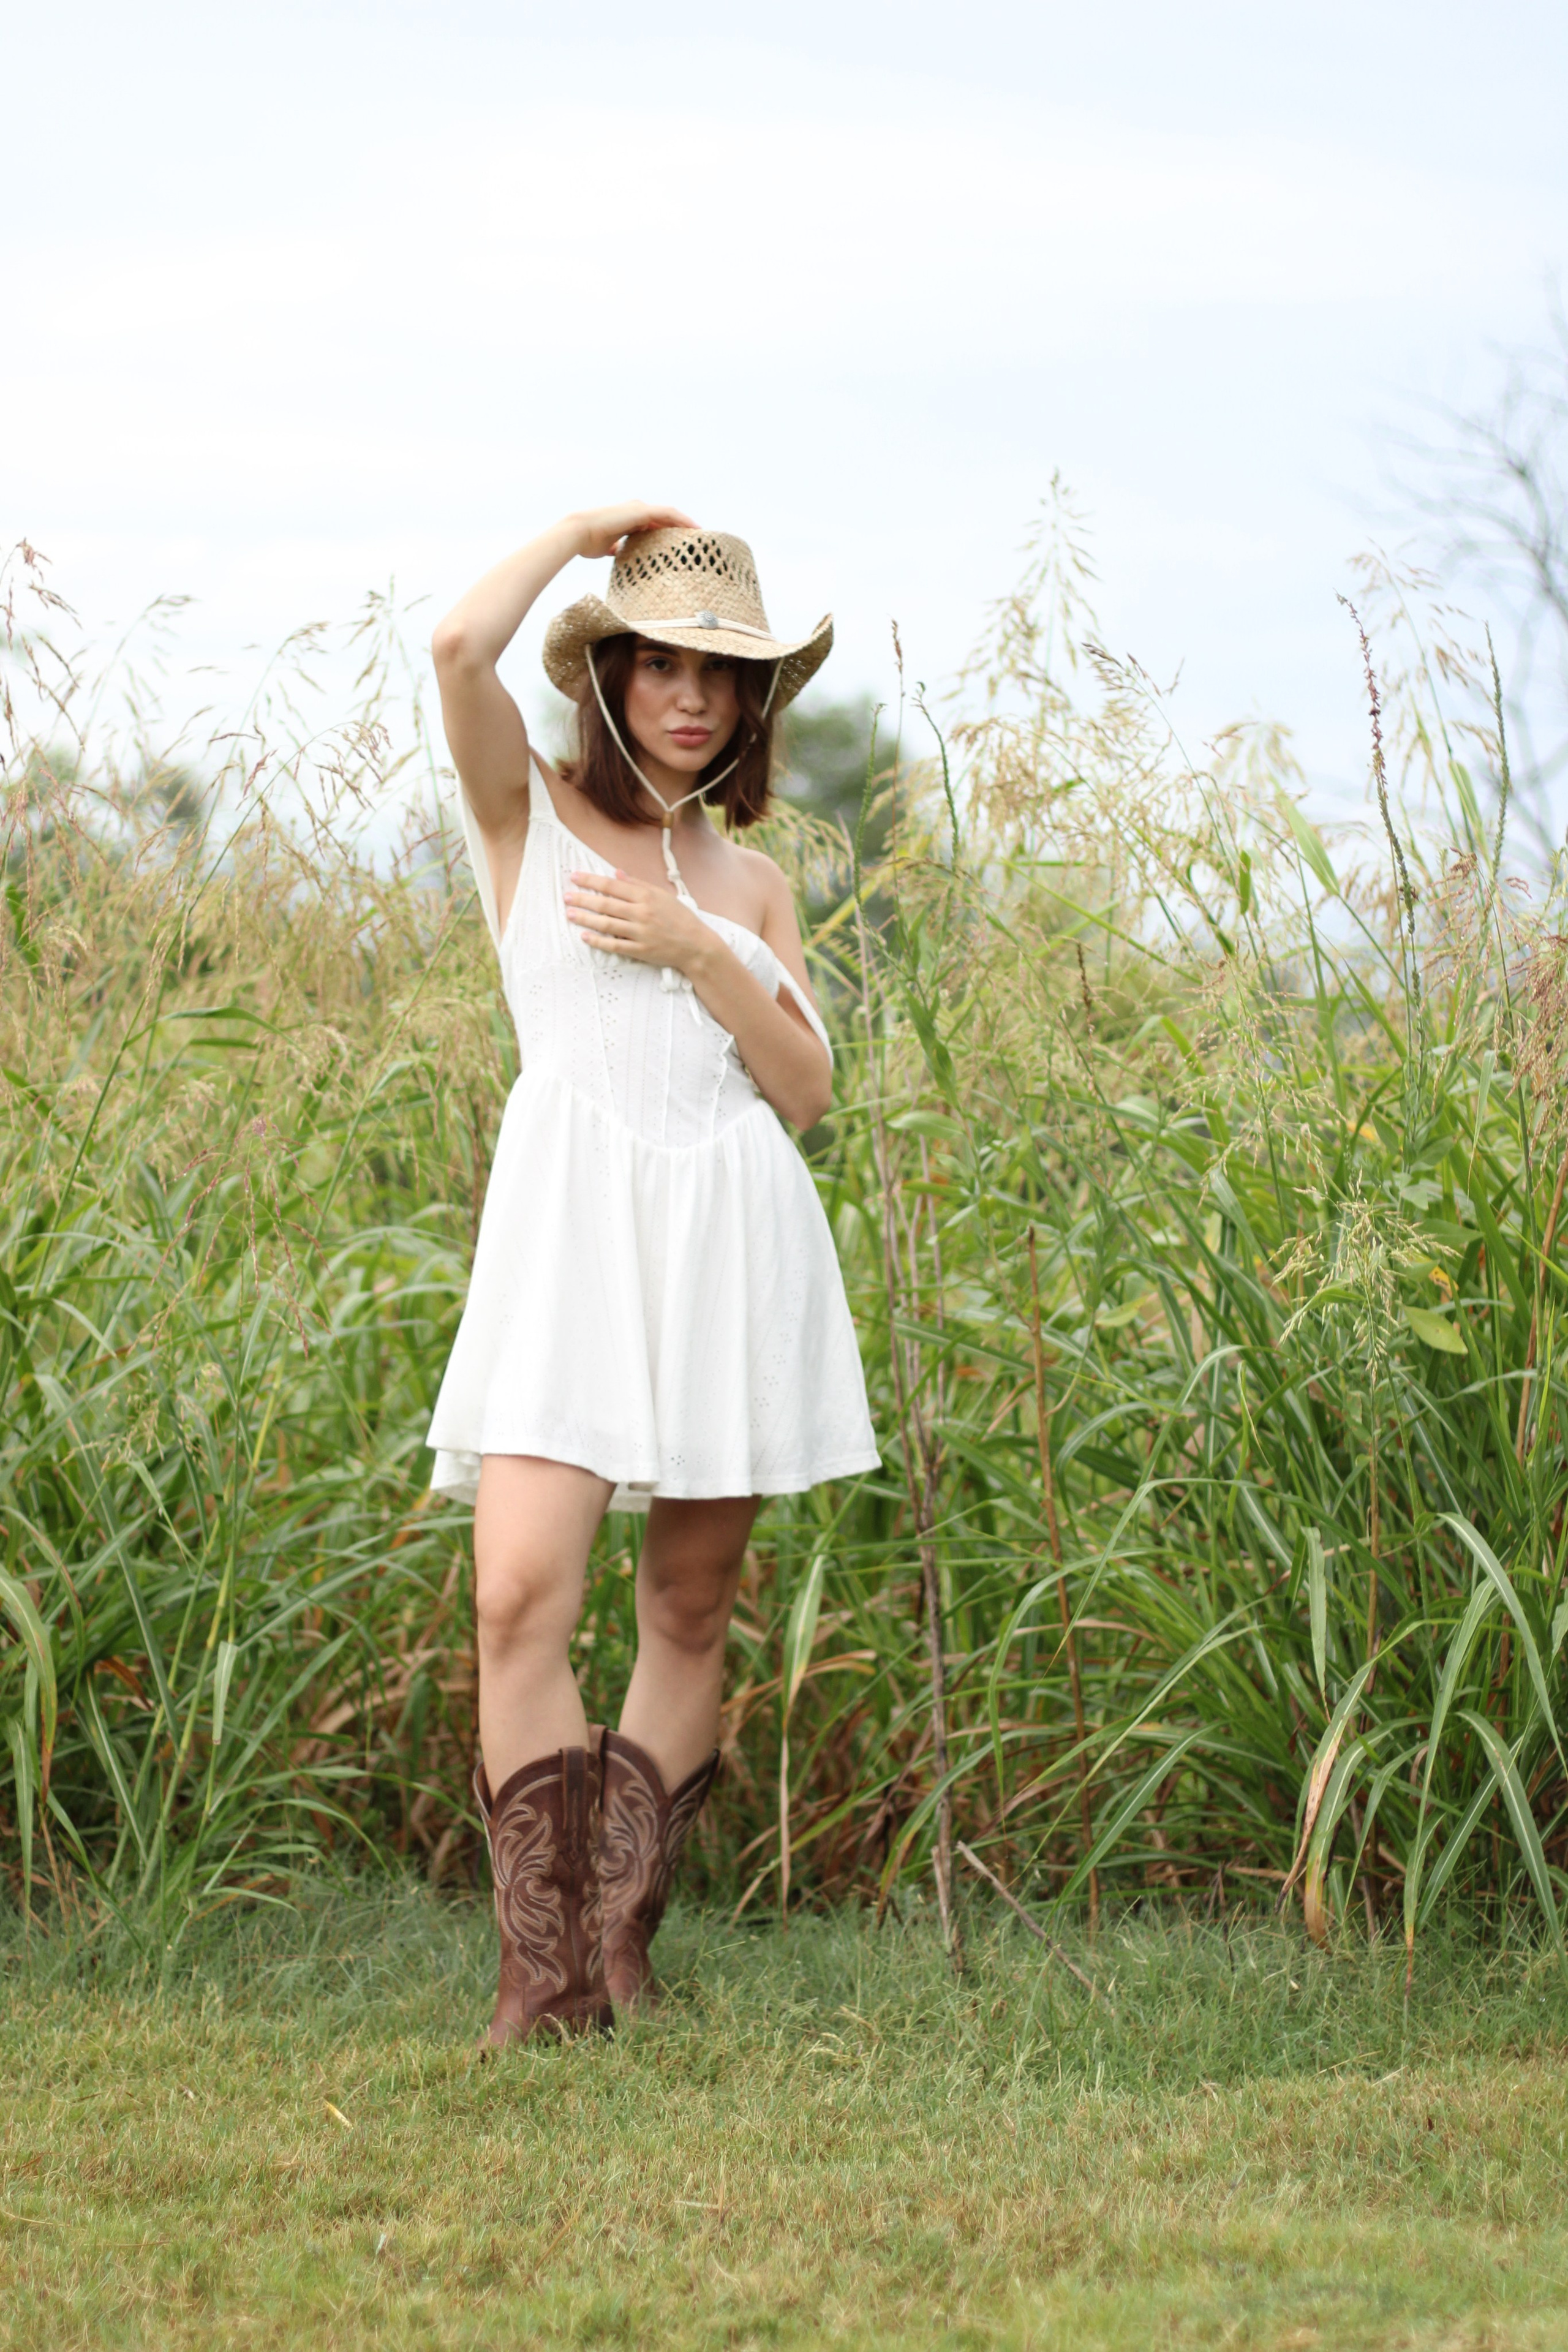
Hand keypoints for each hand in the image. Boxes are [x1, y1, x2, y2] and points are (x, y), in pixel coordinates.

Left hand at [564, 871, 712, 972]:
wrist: (696, 945)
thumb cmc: (680, 918)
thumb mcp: (662, 895)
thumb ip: (638, 884)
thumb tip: (617, 873)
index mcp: (646, 896)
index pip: (613, 886)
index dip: (592, 880)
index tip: (575, 877)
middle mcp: (642, 913)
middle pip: (606, 904)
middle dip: (583, 899)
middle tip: (566, 896)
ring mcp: (640, 933)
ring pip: (607, 924)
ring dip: (586, 918)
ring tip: (570, 914)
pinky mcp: (640, 950)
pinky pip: (614, 945)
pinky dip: (598, 941)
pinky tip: (585, 936)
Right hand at [571, 501, 696, 561]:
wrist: (578, 533)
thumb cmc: (587, 542)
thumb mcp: (605, 547)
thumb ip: (614, 548)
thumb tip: (616, 553)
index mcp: (628, 518)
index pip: (654, 524)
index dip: (668, 532)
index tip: (681, 543)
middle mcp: (635, 510)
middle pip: (665, 518)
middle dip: (680, 528)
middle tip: (696, 540)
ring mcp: (639, 508)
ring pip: (669, 514)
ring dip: (686, 523)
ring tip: (701, 534)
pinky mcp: (642, 510)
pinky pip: (668, 514)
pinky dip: (682, 519)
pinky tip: (694, 528)